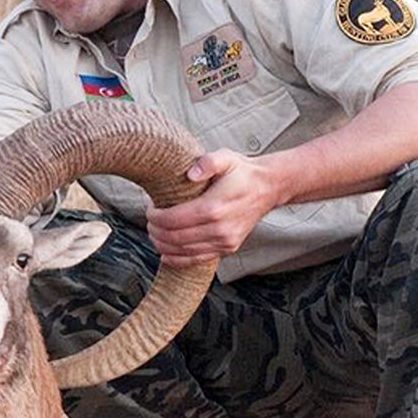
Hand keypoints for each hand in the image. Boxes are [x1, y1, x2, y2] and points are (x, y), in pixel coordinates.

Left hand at [145, 150, 283, 267]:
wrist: (268, 188)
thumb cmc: (242, 173)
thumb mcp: (225, 158)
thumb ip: (207, 162)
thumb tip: (190, 174)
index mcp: (214, 207)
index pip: (173, 219)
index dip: (155, 217)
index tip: (150, 209)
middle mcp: (219, 229)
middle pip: (175, 237)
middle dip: (156, 231)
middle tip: (149, 221)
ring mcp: (225, 241)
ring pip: (184, 251)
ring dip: (163, 245)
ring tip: (154, 234)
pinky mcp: (228, 248)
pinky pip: (198, 259)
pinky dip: (178, 259)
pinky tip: (166, 254)